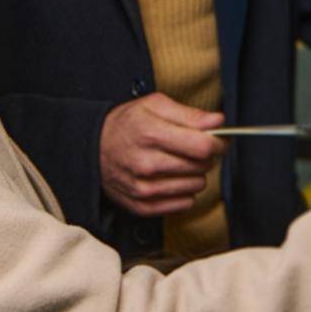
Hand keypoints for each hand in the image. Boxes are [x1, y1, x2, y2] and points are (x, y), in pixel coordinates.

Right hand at [99, 93, 226, 216]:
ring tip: (179, 162)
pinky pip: (184, 204)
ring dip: (195, 174)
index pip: (203, 147)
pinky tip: (172, 178)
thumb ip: (189, 114)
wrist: (91, 149)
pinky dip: (184, 191)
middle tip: (193, 147)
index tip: (217, 139)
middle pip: (202, 166)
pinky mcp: (143, 206)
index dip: (218, 142)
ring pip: (196, 186)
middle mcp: (146, 164)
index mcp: (151, 134)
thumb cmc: (126, 124)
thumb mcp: (153, 105)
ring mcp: (144, 188)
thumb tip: (218, 121)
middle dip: (205, 156)